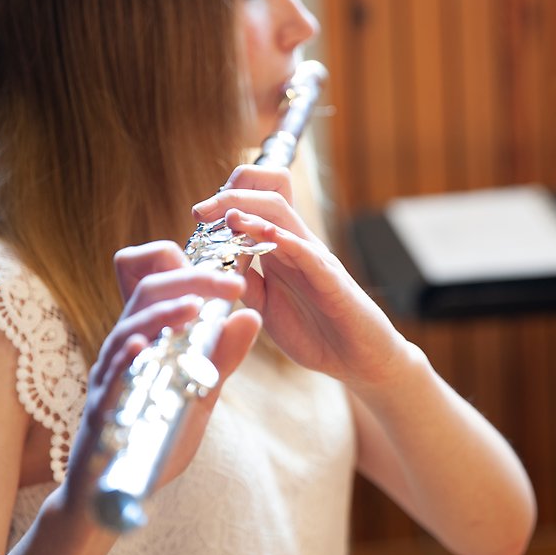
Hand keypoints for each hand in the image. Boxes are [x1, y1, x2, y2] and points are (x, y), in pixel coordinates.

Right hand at [61, 241, 261, 518]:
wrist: (109, 488)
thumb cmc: (153, 430)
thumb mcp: (197, 389)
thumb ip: (221, 355)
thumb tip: (250, 316)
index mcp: (147, 336)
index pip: (162, 284)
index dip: (194, 269)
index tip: (237, 277)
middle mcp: (125, 348)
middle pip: (147, 293)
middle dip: (190, 281)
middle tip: (233, 285)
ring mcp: (109, 377)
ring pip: (127, 329)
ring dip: (161, 314)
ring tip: (194, 306)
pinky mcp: (100, 410)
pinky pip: (108, 379)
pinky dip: (124, 359)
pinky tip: (141, 346)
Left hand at [192, 165, 407, 384]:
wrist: (355, 359)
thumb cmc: (314, 331)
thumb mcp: (266, 306)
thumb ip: (245, 282)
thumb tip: (214, 263)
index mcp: (280, 248)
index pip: (259, 201)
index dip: (229, 197)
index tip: (200, 215)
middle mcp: (298, 245)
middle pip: (270, 195)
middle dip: (232, 195)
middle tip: (201, 212)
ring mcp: (315, 259)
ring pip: (285, 217)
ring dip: (252, 211)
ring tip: (227, 215)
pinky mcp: (331, 281)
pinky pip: (309, 254)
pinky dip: (288, 242)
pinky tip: (268, 236)